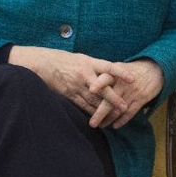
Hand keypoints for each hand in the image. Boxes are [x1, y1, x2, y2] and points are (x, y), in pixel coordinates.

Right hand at [8, 46, 133, 116]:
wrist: (43, 63)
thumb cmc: (65, 60)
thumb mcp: (82, 58)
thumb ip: (96, 66)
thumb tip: (111, 73)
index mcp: (89, 62)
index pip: (109, 67)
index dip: (121, 73)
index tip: (133, 79)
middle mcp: (84, 74)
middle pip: (102, 89)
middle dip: (114, 99)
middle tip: (125, 107)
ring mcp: (76, 85)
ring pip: (93, 100)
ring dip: (104, 109)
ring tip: (115, 116)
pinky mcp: (69, 94)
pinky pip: (82, 105)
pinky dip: (90, 112)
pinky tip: (98, 118)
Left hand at [87, 59, 163, 129]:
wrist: (155, 69)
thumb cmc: (132, 70)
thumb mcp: (119, 67)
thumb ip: (105, 76)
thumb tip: (88, 86)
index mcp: (115, 73)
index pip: (105, 78)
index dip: (99, 84)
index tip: (90, 91)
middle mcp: (123, 83)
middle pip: (110, 99)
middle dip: (100, 113)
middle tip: (92, 123)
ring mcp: (133, 91)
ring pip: (119, 108)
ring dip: (109, 119)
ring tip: (101, 125)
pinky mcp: (142, 98)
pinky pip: (130, 112)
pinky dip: (122, 120)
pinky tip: (115, 125)